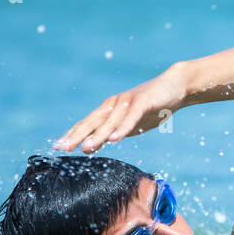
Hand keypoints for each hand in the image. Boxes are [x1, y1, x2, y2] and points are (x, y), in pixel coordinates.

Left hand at [54, 65, 186, 152]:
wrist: (175, 86)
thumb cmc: (153, 106)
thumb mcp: (131, 123)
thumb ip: (116, 131)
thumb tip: (101, 143)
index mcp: (109, 110)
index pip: (86, 124)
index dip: (72, 135)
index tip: (58, 147)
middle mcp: (113, 105)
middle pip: (91, 122)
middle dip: (76, 136)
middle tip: (62, 148)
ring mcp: (127, 103)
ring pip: (109, 122)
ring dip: (97, 136)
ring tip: (86, 148)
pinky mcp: (142, 102)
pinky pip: (130, 118)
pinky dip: (122, 128)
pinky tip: (115, 140)